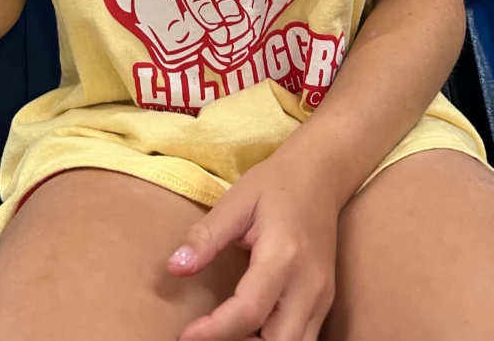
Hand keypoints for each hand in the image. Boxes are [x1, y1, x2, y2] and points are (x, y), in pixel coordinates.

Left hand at [168, 151, 338, 340]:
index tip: (185, 335)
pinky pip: (303, 339)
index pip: (249, 311)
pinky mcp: (324, 301)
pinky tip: (250, 333)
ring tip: (226, 333)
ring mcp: (322, 296)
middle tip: (205, 336)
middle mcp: (308, 284)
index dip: (214, 331)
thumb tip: (174, 268)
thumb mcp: (236, 201)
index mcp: (283, 255)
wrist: (320, 175)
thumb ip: (206, 236)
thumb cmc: (274, 184)